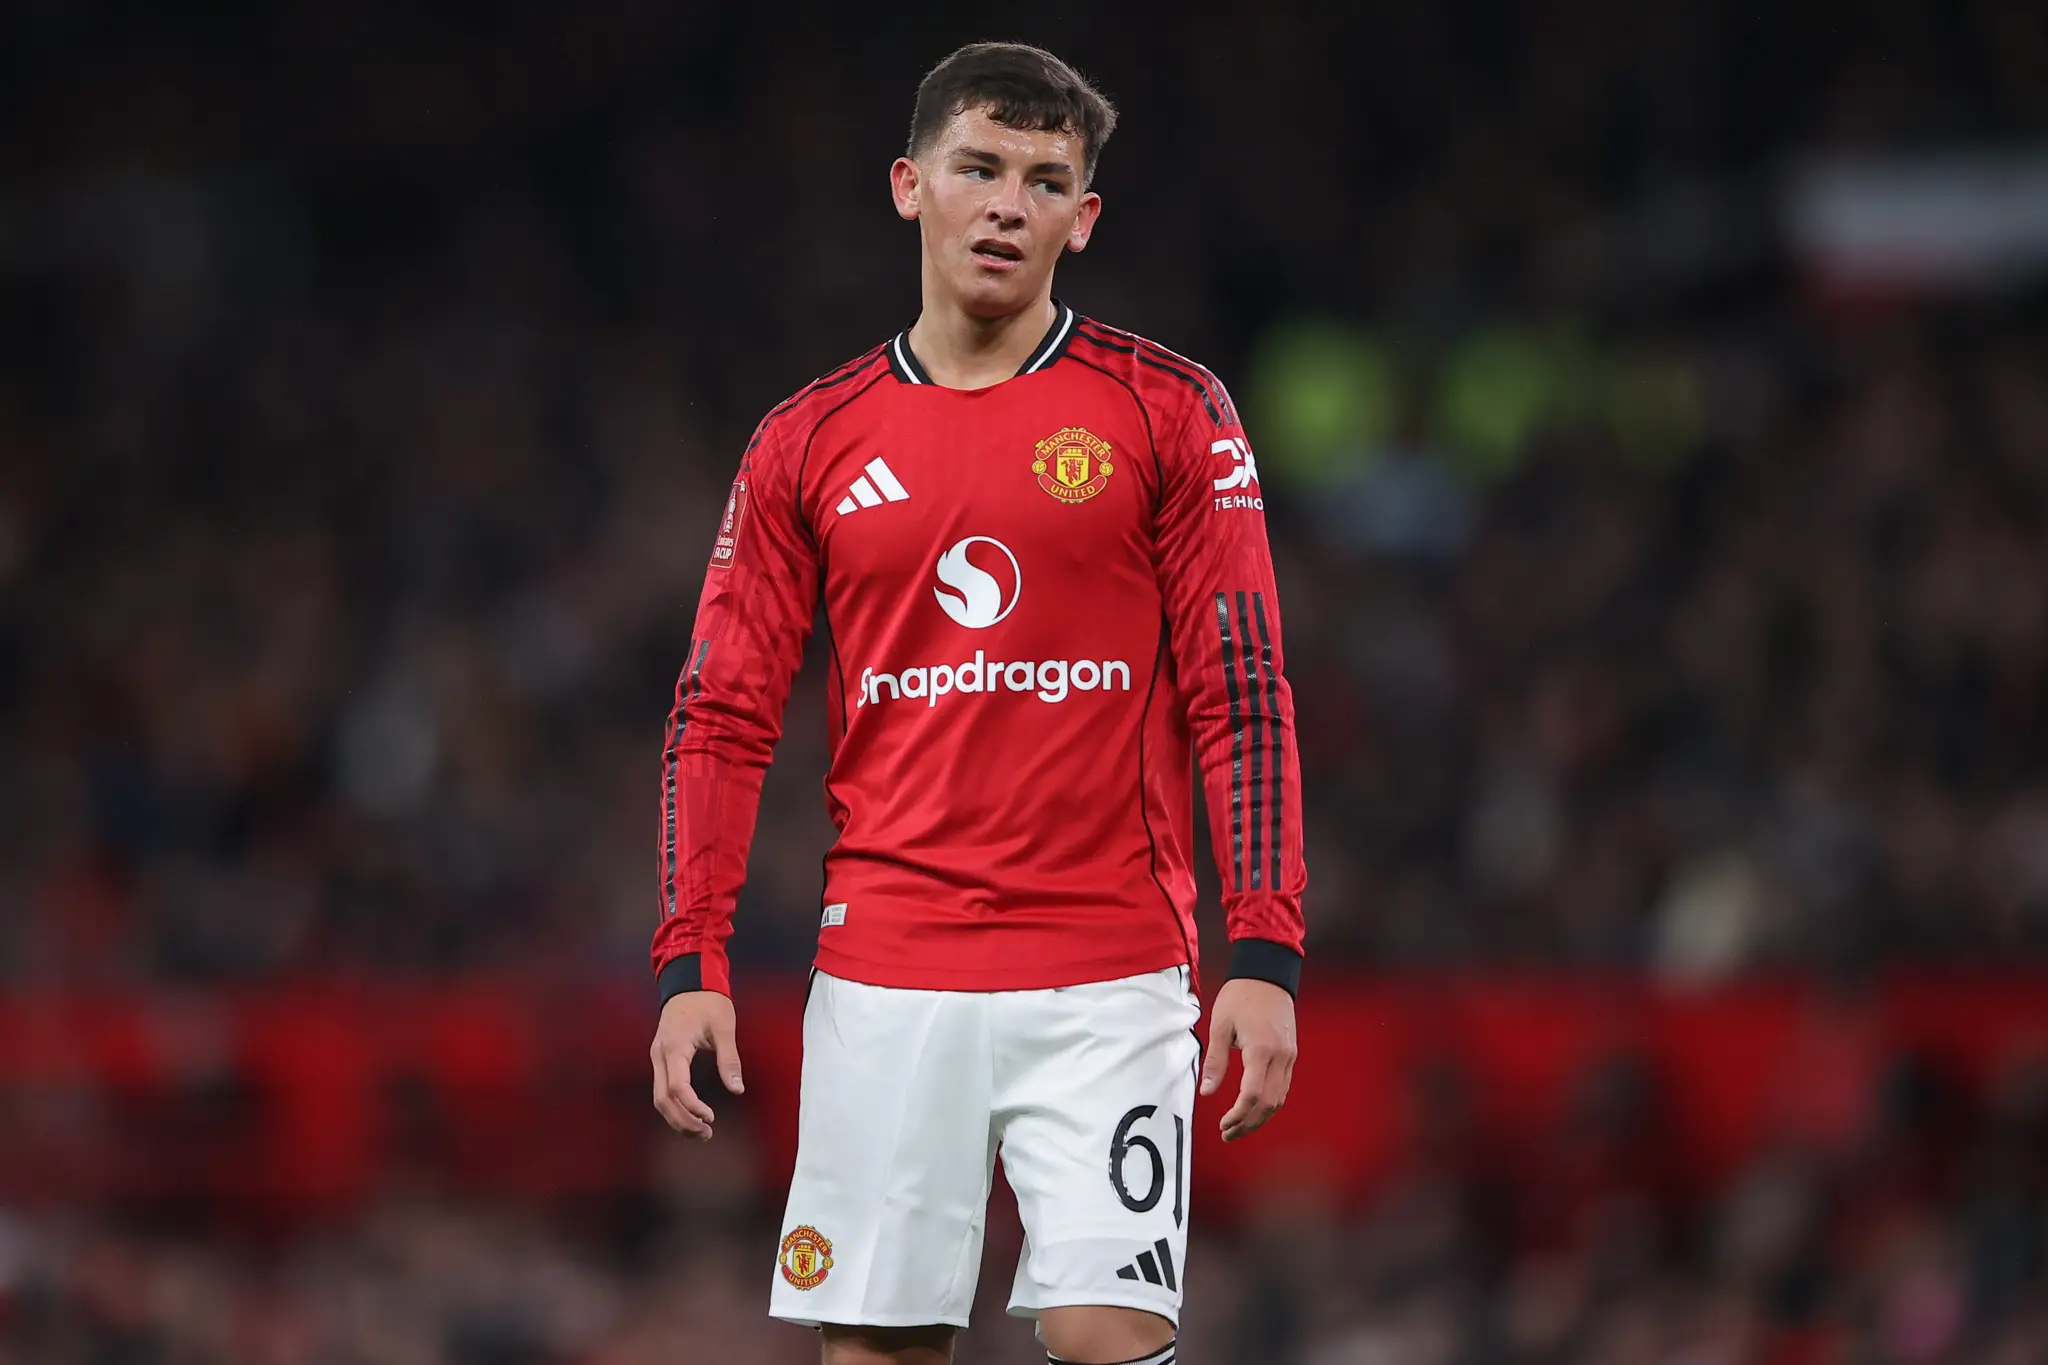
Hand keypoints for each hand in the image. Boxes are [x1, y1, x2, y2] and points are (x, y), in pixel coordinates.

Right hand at [650, 990, 743, 1140]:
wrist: (689, 980)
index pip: (678, 1087)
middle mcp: (660, 1055)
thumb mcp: (724, 1027)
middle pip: (662, 1099)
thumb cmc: (708, 1001)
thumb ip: (729, 1059)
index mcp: (675, 1047)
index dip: (693, 1107)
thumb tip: (737, 1090)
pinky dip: (674, 1106)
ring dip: (677, 1117)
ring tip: (701, 1131)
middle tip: (707, 1134)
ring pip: (659, 1097)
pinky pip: (662, 1089)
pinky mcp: (661, 1058)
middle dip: (682, 1121)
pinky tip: (691, 1115)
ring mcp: (657, 1057)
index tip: (711, 1118)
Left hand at [1200, 977, 1297, 1141]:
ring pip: (1279, 1098)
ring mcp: (1289, 1056)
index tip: (1223, 1124)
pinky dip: (1269, 1103)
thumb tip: (1207, 1091)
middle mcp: (1281, 1057)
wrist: (1267, 973)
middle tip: (1228, 1134)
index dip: (1238, 1115)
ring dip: (1260, 1117)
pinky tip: (1254, 1107)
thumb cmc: (1241, 996)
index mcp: (1262, 1050)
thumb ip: (1215, 1061)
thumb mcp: (1220, 1025)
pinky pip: (1283, 1087)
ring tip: (1239, 1126)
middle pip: (1269, 1104)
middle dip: (1249, 1123)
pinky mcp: (1291, 1053)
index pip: (1253, 1095)